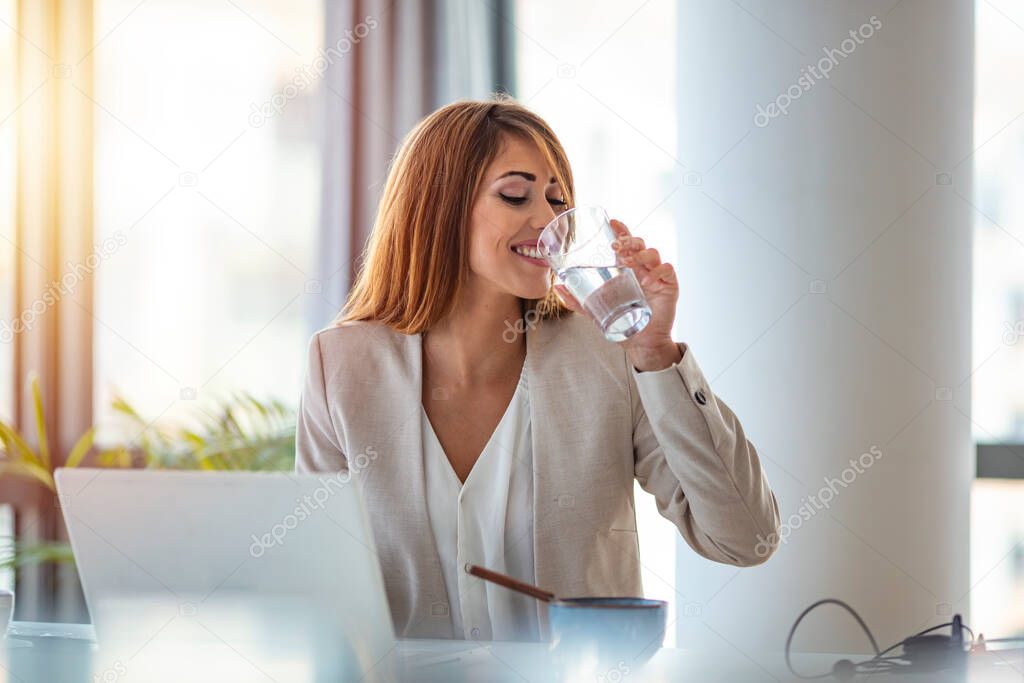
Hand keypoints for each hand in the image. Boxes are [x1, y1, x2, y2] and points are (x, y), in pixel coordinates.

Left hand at [555, 219, 681, 370]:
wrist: (642, 344)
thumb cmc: (622, 324)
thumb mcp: (595, 311)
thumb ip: (577, 301)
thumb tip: (557, 288)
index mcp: (628, 270)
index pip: (627, 244)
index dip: (622, 230)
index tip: (612, 221)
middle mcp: (643, 269)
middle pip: (640, 244)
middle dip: (629, 240)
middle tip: (615, 245)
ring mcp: (657, 277)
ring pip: (653, 253)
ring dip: (640, 254)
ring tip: (627, 263)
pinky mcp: (669, 287)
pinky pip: (667, 270)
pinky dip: (657, 272)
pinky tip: (647, 281)